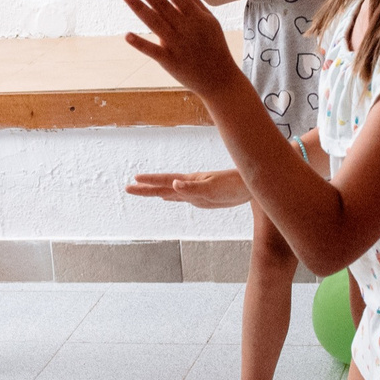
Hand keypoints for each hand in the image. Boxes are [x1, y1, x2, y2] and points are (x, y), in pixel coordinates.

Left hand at [124, 0, 245, 99]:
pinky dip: (140, 43)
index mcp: (196, 16)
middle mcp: (185, 28)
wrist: (220, 79)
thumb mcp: (208, 21)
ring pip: (155, 23)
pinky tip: (127, 35)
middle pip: (162, 5)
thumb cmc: (214, 45)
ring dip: (139, 8)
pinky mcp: (169, 61)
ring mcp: (177, 45)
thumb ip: (192, 0)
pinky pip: (153, 51)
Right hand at [126, 170, 252, 210]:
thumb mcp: (212, 188)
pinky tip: (168, 197)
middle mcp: (190, 185)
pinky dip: (171, 196)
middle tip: (128, 188)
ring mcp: (195, 191)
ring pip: (170, 191)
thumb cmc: (234, 185)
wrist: (251, 185)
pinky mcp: (203, 198)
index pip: (165, 181)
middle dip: (146, 188)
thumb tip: (174, 185)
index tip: (134, 181)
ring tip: (142, 191)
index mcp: (190, 181)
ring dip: (156, 191)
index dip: (150, 181)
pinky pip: (181, 197)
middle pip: (163, 186)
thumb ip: (193, 188)